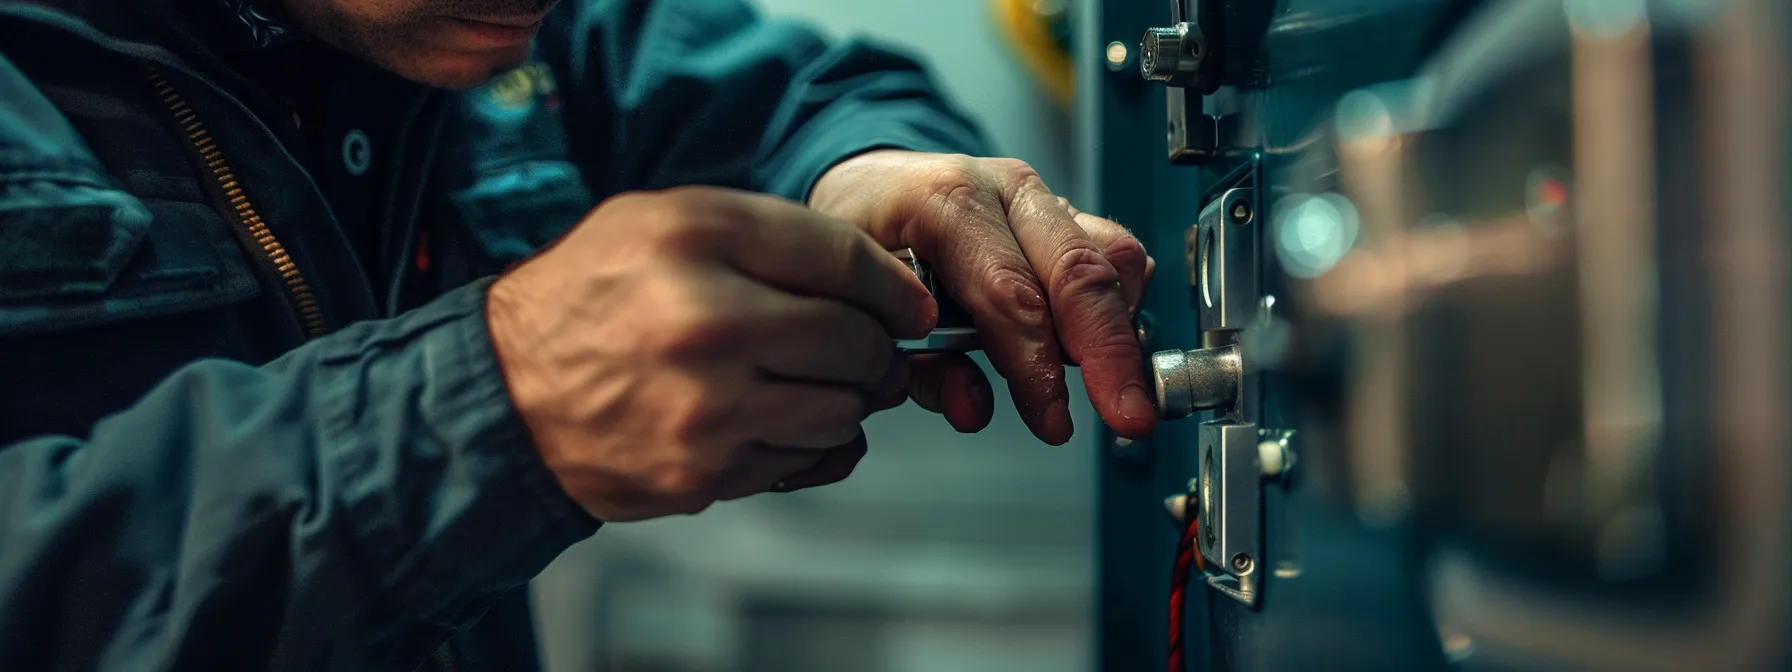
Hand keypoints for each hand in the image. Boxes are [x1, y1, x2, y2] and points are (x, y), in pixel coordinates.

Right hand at [486, 187, 935, 521]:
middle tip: (870, 350)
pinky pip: (803, 460)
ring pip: (843, 410)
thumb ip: (766, 235)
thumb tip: (879, 281)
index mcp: (694, 239)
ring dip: (846, 400)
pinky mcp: (703, 474)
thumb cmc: (589, 300)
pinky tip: (771, 420)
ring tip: (810, 383)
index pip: (841, 257)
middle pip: (855, 341)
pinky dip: (807, 444)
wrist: (503, 396)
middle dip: (878, 349)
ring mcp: (706, 406)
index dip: (893, 286)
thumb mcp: (661, 223)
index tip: (910, 304)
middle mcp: (704, 321)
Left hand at [810, 151, 1156, 444]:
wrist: (869, 186)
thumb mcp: (865, 307)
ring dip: (1119, 328)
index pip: (1009, 292)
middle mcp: (1005, 191)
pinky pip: (1116, 256)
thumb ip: (921, 366)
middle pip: (1079, 270)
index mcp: (944, 201)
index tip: (1052, 419)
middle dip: (1109, 353)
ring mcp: (1042, 199)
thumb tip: (974, 408)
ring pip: (1114, 255)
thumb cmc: (861, 241)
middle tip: (1127, 415)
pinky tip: (1098, 347)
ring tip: (1109, 384)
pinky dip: (1119, 308)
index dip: (1037, 364)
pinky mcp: (1067, 214)